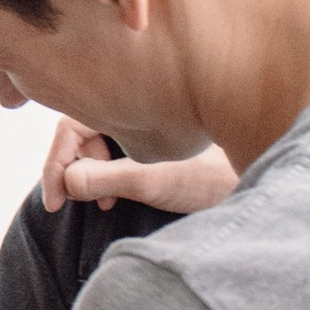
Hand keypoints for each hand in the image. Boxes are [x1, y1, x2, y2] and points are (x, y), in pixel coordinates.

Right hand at [40, 119, 238, 217]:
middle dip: (69, 171)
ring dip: (86, 176)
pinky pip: (107, 155)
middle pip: (77, 136)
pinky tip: (110, 200)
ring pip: (91, 147)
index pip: (69, 128)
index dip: (56, 165)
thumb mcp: (156, 180)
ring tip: (98, 205)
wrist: (254, 185)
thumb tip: (66, 181)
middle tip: (65, 206)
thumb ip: (109, 179)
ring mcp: (136, 125)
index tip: (54, 202)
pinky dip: (101, 178)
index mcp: (129, 103)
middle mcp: (129, 109)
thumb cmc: (213, 177)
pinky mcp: (144, 143)